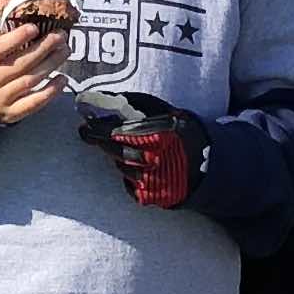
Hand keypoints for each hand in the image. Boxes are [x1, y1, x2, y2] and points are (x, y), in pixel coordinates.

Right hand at [0, 17, 69, 123]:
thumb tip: (22, 23)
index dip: (16, 38)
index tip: (34, 27)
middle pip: (19, 64)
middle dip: (43, 48)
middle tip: (60, 36)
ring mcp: (1, 99)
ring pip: (30, 80)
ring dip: (51, 64)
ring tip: (64, 50)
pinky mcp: (11, 113)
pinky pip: (34, 103)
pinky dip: (50, 91)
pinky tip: (62, 79)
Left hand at [75, 89, 202, 207]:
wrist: (209, 166)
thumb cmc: (183, 133)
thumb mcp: (166, 111)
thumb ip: (137, 104)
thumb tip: (105, 98)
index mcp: (159, 133)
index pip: (117, 132)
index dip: (97, 129)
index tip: (85, 125)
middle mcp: (154, 158)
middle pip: (114, 150)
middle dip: (100, 141)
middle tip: (90, 133)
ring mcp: (151, 179)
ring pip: (120, 166)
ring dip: (116, 156)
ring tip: (126, 148)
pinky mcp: (150, 196)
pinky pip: (128, 184)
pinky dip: (128, 175)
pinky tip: (138, 167)